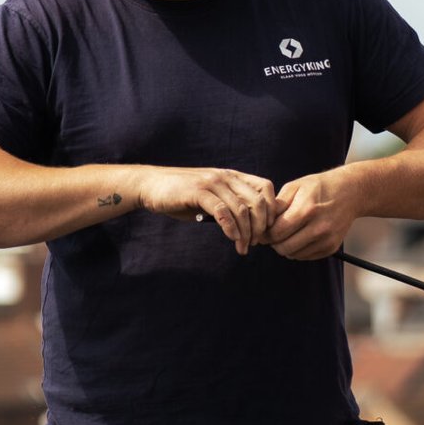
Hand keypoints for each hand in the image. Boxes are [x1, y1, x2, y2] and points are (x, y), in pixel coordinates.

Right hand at [137, 165, 277, 254]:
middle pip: (258, 201)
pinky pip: (222, 211)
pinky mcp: (199, 191)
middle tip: (255, 244)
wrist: (151, 185)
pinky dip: (231, 228)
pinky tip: (231, 239)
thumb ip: (229, 206)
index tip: (266, 230)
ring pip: (241, 209)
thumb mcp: (210, 197)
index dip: (272, 210)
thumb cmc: (181, 195)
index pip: (266, 188)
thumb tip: (250, 227)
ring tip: (243, 248)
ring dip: (246, 233)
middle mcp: (226, 176)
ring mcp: (212, 182)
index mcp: (232, 176)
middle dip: (260, 227)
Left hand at [268, 167, 363, 260]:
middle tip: (274, 233)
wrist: (350, 192)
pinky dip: (298, 249)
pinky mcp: (331, 247)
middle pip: (283, 248)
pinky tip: (301, 236)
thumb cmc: (319, 187)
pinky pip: (305, 256)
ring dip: (286, 247)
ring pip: (293, 255)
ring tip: (288, 233)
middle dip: (274, 242)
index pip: (276, 233)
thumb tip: (263, 222)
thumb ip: (277, 204)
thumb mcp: (296, 187)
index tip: (264, 230)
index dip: (266, 233)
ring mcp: (326, 239)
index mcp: (306, 210)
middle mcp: (318, 228)